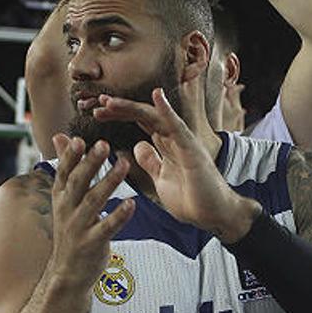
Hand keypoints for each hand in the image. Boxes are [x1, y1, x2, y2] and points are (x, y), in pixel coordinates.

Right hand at [48, 135, 135, 288]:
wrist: (68, 272)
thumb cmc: (72, 230)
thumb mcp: (65, 199)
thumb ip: (67, 167)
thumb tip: (59, 135)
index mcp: (61, 197)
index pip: (64, 172)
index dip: (71, 156)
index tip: (80, 139)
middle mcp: (66, 210)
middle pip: (78, 183)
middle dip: (90, 163)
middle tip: (103, 145)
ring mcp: (78, 228)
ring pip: (93, 202)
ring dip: (108, 182)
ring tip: (123, 165)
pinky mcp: (92, 243)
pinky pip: (107, 227)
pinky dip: (118, 215)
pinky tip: (131, 203)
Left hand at [93, 89, 258, 241]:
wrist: (212, 216)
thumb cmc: (192, 199)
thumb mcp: (162, 178)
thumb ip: (151, 161)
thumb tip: (138, 146)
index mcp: (166, 145)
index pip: (140, 123)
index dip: (120, 115)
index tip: (99, 111)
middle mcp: (174, 138)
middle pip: (144, 116)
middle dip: (121, 108)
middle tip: (99, 102)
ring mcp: (184, 142)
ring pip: (155, 117)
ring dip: (132, 108)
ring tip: (111, 102)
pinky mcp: (192, 150)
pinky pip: (178, 126)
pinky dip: (167, 110)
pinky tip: (156, 96)